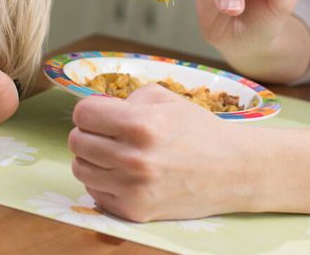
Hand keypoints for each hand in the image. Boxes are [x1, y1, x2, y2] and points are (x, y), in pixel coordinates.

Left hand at [67, 85, 254, 221]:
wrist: (233, 171)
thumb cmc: (198, 131)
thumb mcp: (165, 99)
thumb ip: (125, 99)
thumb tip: (95, 109)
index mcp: (140, 125)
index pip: (82, 114)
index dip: (90, 111)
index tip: (100, 113)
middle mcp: (133, 159)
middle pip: (76, 141)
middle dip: (89, 133)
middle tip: (108, 133)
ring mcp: (132, 188)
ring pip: (80, 168)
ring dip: (92, 158)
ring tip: (114, 153)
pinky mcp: (134, 211)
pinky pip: (95, 192)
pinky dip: (103, 181)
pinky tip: (124, 174)